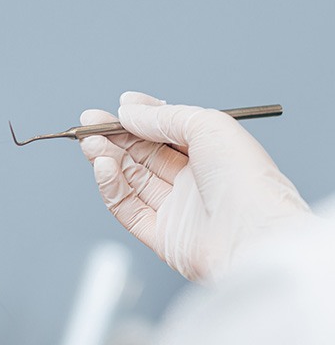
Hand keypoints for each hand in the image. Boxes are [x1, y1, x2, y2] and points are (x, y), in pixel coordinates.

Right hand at [79, 92, 309, 280]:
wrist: (255, 236)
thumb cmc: (247, 181)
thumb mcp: (208, 126)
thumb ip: (164, 117)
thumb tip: (128, 111)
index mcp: (211, 154)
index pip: (166, 133)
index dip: (140, 119)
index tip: (116, 108)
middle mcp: (194, 181)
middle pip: (144, 155)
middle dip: (115, 137)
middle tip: (89, 124)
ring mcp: (177, 209)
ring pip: (131, 180)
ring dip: (108, 159)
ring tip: (90, 143)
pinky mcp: (161, 236)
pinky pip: (127, 208)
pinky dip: (111, 187)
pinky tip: (103, 167)